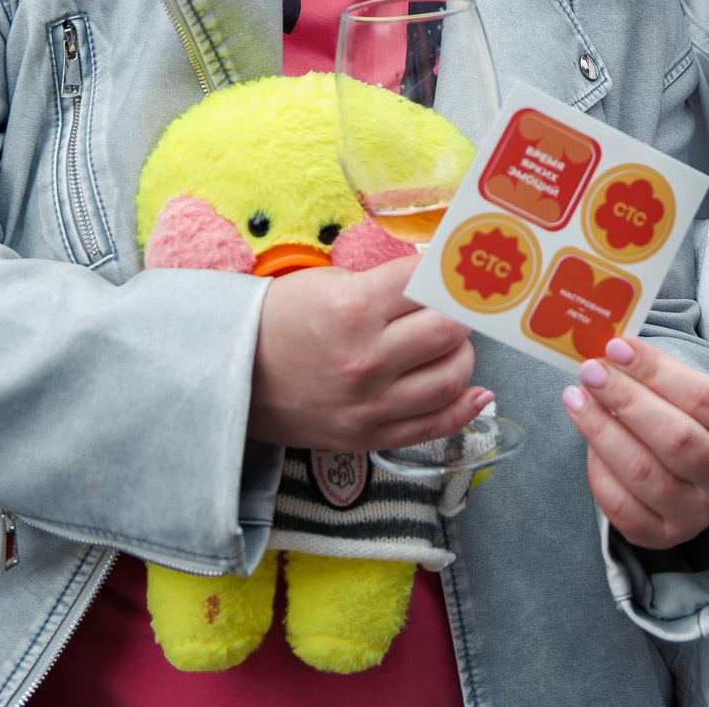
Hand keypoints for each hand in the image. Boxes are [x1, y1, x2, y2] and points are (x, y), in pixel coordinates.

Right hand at [248, 257, 487, 452]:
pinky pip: (435, 426)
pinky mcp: (369, 436)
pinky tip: (476, 392)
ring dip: (461, 355)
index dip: (446, 274)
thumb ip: (387, 282)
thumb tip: (442, 278)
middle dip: (458, 314)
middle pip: (449, 330)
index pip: (428, 283)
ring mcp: (369, 404)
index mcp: (353, 308)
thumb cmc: (281, 320)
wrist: (232, 375)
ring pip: (451, 377)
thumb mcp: (329, 282)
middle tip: (454, 308)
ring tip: (450, 344)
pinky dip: (464, 408)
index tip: (453, 272)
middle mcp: (366, 358)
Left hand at [563, 337, 708, 550]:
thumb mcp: (691, 392)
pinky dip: (599, 470)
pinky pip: (622, 507)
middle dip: (626, 400)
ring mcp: (698, 513)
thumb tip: (609, 353)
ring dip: (602, 431)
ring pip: (644, 473)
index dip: (655, 371)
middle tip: (591, 372)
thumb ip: (657, 373)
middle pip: (675, 438)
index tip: (616, 348)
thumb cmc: (688, 418)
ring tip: (577, 399)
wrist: (696, 472)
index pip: (702, 398)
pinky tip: (588, 442)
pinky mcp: (663, 536)